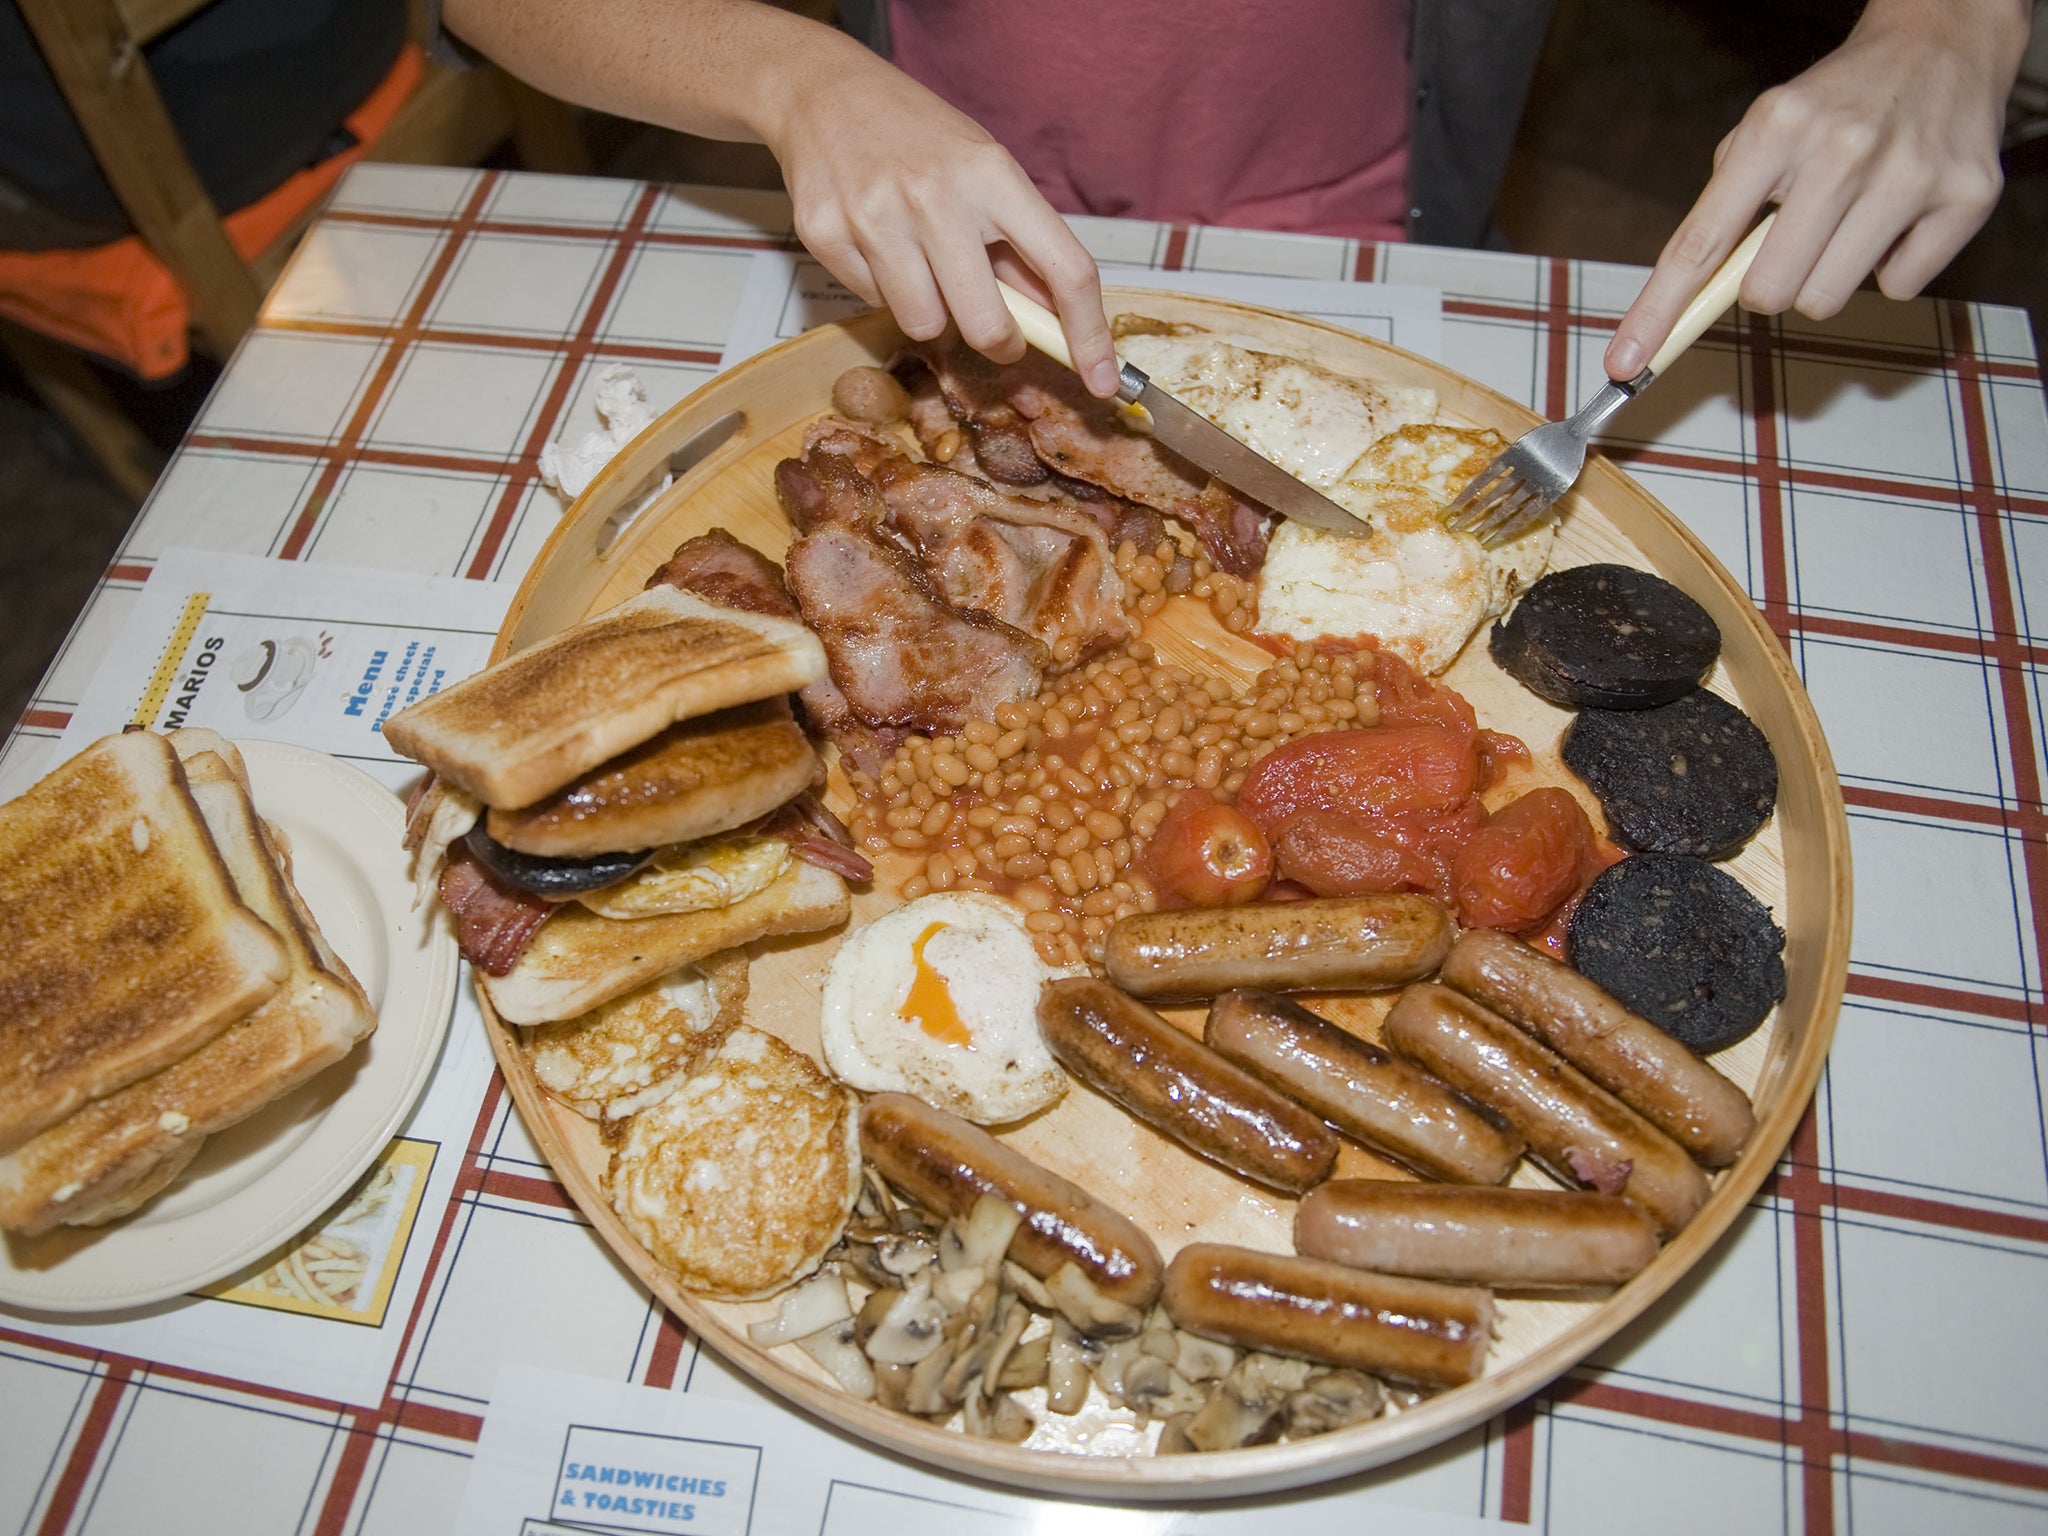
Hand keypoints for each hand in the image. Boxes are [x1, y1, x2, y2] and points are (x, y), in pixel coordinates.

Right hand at [765, 45, 1119, 395]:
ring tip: (923, 265)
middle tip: (999, 330)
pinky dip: (885, 290)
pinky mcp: (827, 236)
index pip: (1064, 269)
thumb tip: (1056, 322)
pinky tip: (879, 244)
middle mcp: (936, 197)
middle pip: (988, 325)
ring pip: (926, 325)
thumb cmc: (918, 136)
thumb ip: (1020, 245)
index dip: (1088, 335)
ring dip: (934, 313)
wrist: (824, 91)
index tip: (1102, 380)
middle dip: (1002, 342)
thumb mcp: (985, 169)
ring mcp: (876, 217)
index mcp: (991, 174)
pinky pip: (874, 303)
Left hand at [1605, 0, 2026, 379]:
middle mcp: (1842, 148)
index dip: (1658, 312)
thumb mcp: (1764, 130)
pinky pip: (1899, 288)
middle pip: (1769, 292)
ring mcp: (1908, 173)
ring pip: (1827, 300)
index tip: (1626, 362)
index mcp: (1776, 129)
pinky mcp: (1966, 197)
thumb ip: (1724, 207)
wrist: (1942, 43)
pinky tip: (1898, 216)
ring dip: (1826, 278)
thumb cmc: (1836, 102)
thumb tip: (1690, 300)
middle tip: (1793, 240)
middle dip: (1768, 285)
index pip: (1700, 244)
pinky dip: (1892, 266)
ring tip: (1849, 220)